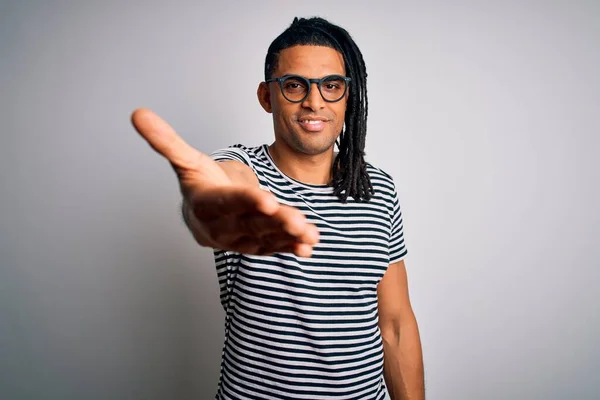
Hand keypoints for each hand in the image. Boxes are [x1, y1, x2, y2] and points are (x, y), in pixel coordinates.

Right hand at [130, 108, 318, 256]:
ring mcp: (242, 239)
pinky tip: (310, 244)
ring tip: (309, 234)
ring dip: (288, 236)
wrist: (204, 216)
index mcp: (206, 205)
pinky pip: (275, 247)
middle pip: (250, 224)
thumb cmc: (200, 185)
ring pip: (266, 237)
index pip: (226, 203)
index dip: (245, 201)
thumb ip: (167, 142)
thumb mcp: (185, 162)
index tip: (265, 199)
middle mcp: (223, 227)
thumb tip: (138, 113)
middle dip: (274, 221)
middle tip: (295, 219)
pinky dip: (292, 246)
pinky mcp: (257, 244)